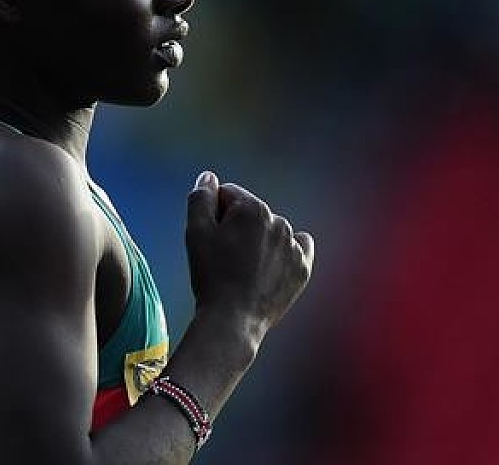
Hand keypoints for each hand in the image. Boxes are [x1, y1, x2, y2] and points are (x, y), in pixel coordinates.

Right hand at [185, 171, 313, 331]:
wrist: (233, 319)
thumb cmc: (211, 275)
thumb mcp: (195, 232)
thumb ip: (200, 198)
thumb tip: (209, 177)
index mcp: (253, 208)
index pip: (228, 196)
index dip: (214, 216)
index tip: (211, 240)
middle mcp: (279, 221)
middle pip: (250, 213)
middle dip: (237, 228)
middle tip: (224, 258)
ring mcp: (294, 246)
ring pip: (270, 232)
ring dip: (258, 242)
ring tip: (243, 269)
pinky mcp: (303, 268)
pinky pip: (298, 249)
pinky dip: (285, 253)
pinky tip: (272, 266)